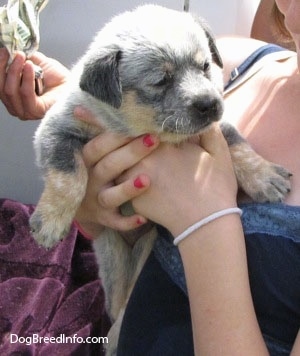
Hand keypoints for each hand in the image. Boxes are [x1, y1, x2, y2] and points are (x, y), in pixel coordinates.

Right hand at [0, 48, 68, 119]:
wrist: (73, 85)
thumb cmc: (56, 78)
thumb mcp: (35, 63)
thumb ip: (21, 58)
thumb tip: (10, 47)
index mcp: (14, 97)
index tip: (4, 50)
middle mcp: (17, 107)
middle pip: (2, 89)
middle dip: (6, 68)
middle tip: (15, 53)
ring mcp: (26, 111)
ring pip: (11, 91)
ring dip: (15, 71)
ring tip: (23, 59)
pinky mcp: (36, 111)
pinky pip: (26, 94)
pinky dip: (26, 79)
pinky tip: (30, 67)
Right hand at [74, 107, 159, 236]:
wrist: (81, 204)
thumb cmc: (95, 170)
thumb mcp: (94, 152)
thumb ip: (102, 132)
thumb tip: (107, 102)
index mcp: (88, 159)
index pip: (99, 144)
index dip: (115, 133)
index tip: (137, 120)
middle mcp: (90, 179)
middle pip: (108, 166)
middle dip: (130, 153)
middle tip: (154, 139)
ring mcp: (97, 200)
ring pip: (110, 196)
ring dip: (127, 189)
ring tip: (147, 180)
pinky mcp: (104, 218)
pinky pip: (115, 222)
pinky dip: (127, 221)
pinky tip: (143, 218)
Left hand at [122, 124, 237, 236]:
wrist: (206, 225)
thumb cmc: (216, 188)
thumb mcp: (220, 154)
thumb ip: (209, 130)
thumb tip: (203, 117)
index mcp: (162, 146)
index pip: (145, 127)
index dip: (147, 126)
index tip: (151, 129)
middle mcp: (143, 161)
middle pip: (127, 144)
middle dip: (129, 141)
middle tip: (137, 142)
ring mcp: (134, 182)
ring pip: (118, 164)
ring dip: (123, 160)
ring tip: (131, 160)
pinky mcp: (133, 200)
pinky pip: (122, 185)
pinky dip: (125, 181)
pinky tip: (134, 179)